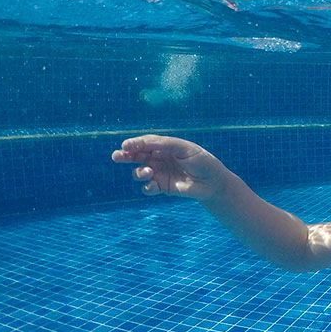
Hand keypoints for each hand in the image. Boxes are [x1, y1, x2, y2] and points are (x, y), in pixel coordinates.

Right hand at [111, 135, 229, 199]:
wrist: (213, 181)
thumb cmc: (200, 160)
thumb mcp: (183, 148)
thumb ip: (162, 144)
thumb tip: (139, 143)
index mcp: (163, 146)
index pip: (144, 143)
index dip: (134, 144)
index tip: (126, 146)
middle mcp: (158, 159)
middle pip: (136, 156)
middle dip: (124, 156)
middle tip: (117, 157)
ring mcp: (159, 173)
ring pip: (139, 172)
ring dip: (139, 172)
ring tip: (148, 172)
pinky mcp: (162, 187)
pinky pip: (147, 188)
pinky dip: (147, 187)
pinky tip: (152, 185)